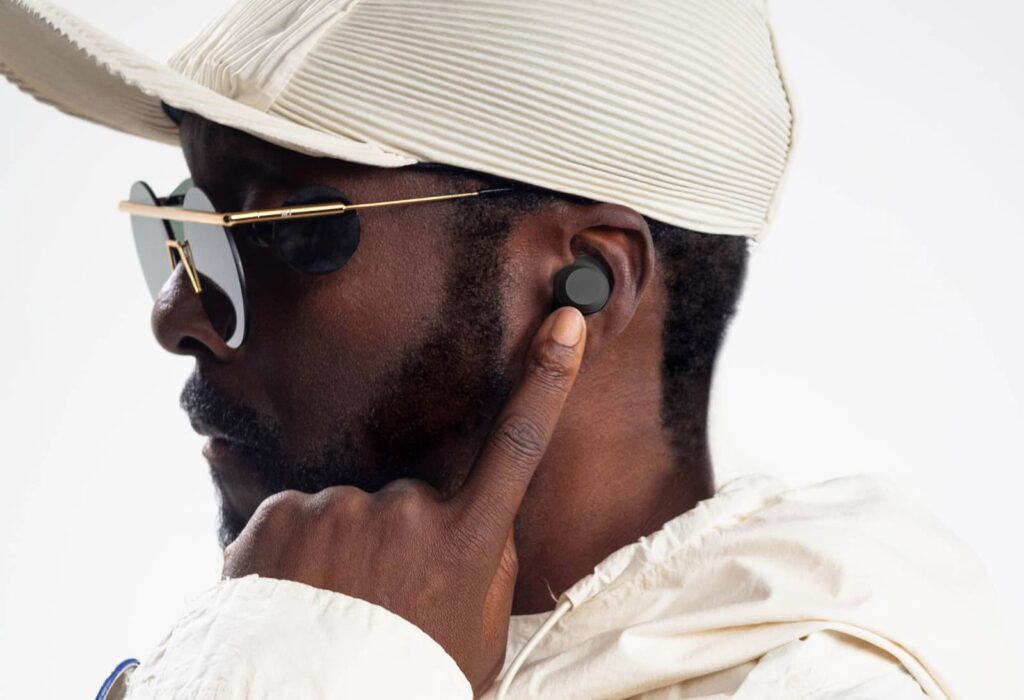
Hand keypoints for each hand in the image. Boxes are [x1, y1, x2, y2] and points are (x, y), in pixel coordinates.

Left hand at [222, 305, 586, 694]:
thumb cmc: (405, 681)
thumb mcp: (476, 640)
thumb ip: (490, 571)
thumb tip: (488, 519)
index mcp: (465, 542)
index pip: (517, 445)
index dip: (545, 379)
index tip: (564, 321)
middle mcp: (407, 514)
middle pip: (408, 500)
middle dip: (393, 541)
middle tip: (375, 605)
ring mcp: (342, 510)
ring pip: (348, 512)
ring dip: (338, 551)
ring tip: (330, 611)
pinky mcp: (281, 515)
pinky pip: (293, 517)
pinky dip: (291, 553)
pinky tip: (294, 597)